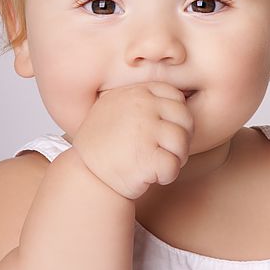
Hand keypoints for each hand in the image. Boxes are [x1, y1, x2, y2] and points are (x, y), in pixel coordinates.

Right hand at [72, 82, 193, 199]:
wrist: (85, 176)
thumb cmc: (104, 144)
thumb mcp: (116, 106)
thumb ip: (143, 99)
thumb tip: (182, 96)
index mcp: (138, 92)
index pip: (177, 98)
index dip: (177, 118)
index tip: (164, 132)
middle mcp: (142, 107)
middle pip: (184, 119)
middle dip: (181, 138)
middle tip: (165, 151)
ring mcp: (144, 130)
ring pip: (181, 142)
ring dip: (176, 158)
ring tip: (157, 163)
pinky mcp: (146, 158)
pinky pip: (173, 165)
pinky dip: (167, 175)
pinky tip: (152, 176)